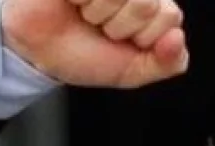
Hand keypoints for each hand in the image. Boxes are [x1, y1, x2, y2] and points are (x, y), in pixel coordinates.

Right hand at [1, 0, 188, 88]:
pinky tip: (72, 2)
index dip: (144, 38)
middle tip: (99, 27)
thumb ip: (167, 62)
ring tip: (84, 14)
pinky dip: (79, 0)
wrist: (37, 52)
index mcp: (151, 2)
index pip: (169, 16)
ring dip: (97, 13)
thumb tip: (177, 40)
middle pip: (146, 3)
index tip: (121, 40)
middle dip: (119, 27)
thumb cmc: (83, 53)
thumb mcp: (132, 70)